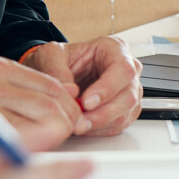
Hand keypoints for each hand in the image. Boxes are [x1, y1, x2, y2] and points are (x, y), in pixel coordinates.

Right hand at [0, 56, 82, 155]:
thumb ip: (25, 84)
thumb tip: (71, 94)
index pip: (53, 87)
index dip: (70, 107)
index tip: (73, 118)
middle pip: (51, 107)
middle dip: (67, 125)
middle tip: (68, 135)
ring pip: (39, 127)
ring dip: (53, 140)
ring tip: (48, 144)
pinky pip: (14, 147)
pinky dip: (30, 152)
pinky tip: (26, 154)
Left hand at [23, 38, 142, 136]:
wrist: (55, 72)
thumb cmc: (58, 60)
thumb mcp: (49, 56)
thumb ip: (56, 70)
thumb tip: (70, 91)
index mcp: (114, 49)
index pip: (123, 70)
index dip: (107, 88)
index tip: (86, 102)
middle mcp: (127, 70)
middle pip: (129, 96)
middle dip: (103, 113)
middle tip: (79, 121)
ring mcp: (129, 91)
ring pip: (125, 113)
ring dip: (100, 123)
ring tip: (76, 125)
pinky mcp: (124, 110)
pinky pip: (119, 125)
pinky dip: (100, 130)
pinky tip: (83, 126)